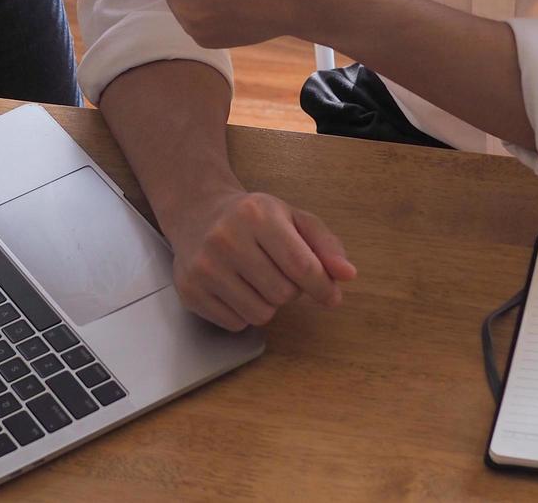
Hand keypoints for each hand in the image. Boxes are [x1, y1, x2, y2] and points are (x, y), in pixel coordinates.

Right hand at [159, 184, 356, 331]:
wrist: (197, 213)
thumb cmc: (253, 218)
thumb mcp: (292, 218)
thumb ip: (325, 245)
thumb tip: (347, 275)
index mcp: (257, 215)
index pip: (301, 266)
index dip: (322, 287)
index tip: (331, 296)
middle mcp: (225, 239)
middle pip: (283, 294)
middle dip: (290, 290)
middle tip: (277, 271)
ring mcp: (204, 267)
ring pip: (260, 314)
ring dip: (267, 303)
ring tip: (255, 278)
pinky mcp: (189, 291)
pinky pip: (235, 324)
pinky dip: (243, 312)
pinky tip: (234, 287)